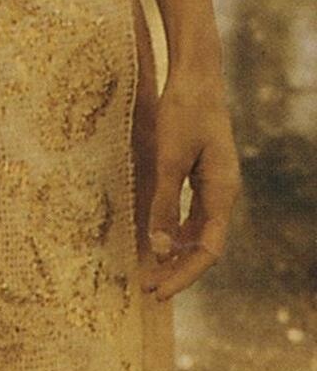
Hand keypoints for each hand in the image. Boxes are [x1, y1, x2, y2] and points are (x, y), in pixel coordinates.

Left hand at [140, 70, 238, 297]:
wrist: (196, 78)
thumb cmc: (184, 113)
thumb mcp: (168, 159)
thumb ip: (163, 202)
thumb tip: (157, 246)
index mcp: (222, 193)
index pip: (208, 249)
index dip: (184, 275)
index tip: (159, 292)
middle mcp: (223, 195)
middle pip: (203, 246)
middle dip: (177, 270)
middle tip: (147, 290)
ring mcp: (214, 187)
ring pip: (197, 233)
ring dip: (174, 255)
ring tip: (149, 274)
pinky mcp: (202, 177)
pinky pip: (191, 216)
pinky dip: (174, 233)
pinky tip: (156, 243)